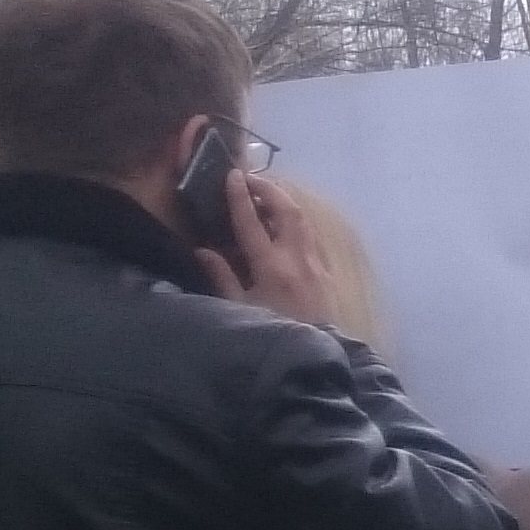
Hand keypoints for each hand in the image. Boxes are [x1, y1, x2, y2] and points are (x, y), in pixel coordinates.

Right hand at [199, 169, 336, 325]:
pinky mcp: (326, 271)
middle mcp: (297, 259)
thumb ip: (222, 277)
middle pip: (288, 210)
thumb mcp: (239, 309)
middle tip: (250, 180)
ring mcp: (316, 263)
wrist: (317, 354)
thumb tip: (203, 250)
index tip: (233, 175)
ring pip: (303, 220)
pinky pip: (311, 236)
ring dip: (284, 203)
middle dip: (269, 190)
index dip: (241, 197)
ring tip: (263, 197)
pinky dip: (295, 222)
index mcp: (272, 267)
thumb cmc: (273, 332)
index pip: (253, 223)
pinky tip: (282, 224)